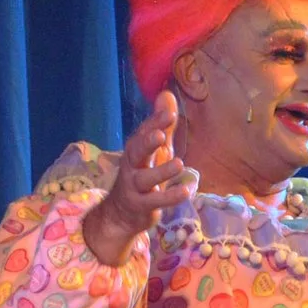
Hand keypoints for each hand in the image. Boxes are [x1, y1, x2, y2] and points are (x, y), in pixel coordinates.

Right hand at [81, 91, 195, 265]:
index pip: (143, 133)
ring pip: (145, 179)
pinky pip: (155, 202)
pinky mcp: (141, 206)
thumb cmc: (142, 176)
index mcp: (135, 150)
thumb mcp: (154, 150)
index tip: (169, 112)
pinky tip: (186, 190)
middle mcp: (132, 166)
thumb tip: (166, 94)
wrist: (121, 213)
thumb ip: (162, 126)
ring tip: (179, 163)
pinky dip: (170, 197)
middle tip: (161, 134)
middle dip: (147, 143)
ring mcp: (134, 187)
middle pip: (136, 152)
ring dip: (162, 171)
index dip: (155, 123)